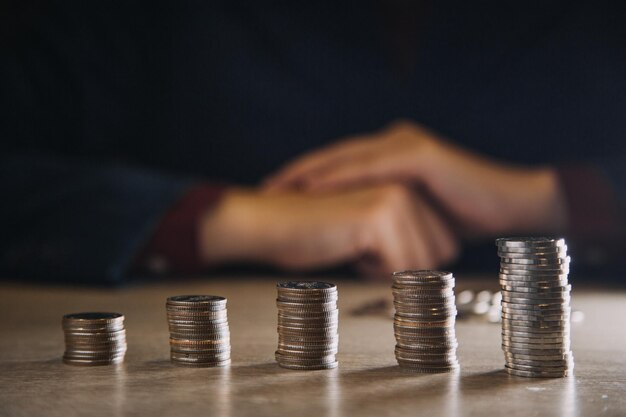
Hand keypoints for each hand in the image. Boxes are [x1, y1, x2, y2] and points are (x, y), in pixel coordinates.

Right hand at [199, 184, 458, 276]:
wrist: (272, 224)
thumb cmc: (316, 233)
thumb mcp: (375, 233)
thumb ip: (408, 235)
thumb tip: (440, 263)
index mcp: (408, 186)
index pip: (445, 245)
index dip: (410, 260)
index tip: (375, 245)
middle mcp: (407, 186)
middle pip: (440, 255)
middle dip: (403, 265)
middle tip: (364, 246)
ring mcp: (395, 197)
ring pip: (421, 264)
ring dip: (386, 268)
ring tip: (354, 244)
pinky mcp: (379, 214)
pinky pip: (398, 268)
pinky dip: (372, 271)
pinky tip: (348, 248)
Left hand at [264, 120, 567, 236]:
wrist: (510, 208)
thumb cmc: (462, 219)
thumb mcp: (414, 221)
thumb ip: (388, 223)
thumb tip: (361, 252)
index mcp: (393, 157)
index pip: (340, 166)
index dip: (307, 179)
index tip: (276, 194)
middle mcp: (395, 144)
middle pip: (335, 158)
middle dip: (298, 173)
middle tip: (265, 188)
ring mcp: (406, 146)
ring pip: (346, 158)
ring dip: (309, 173)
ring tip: (279, 187)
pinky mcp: (419, 155)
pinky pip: (370, 167)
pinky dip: (338, 177)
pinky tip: (313, 187)